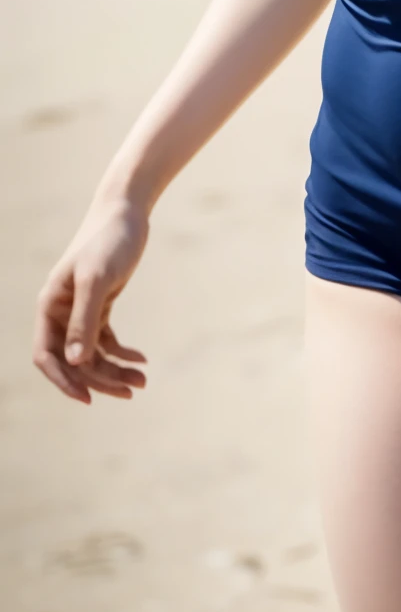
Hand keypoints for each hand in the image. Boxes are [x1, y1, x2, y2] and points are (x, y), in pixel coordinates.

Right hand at [33, 192, 150, 403]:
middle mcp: (60, 312)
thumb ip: (85, 319)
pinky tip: (141, 359)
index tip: (88, 399)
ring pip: (92, 353)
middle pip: (74, 360)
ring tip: (142, 380)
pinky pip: (105, 340)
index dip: (64, 381)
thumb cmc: (109, 240)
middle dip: (100, 379)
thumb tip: (75, 361)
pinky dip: (122, 352)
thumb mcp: (97, 279)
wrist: (127, 212)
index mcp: (50, 306)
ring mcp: (80, 310)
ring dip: (114, 369)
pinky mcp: (100, 305)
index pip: (47, 356)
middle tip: (132, 391)